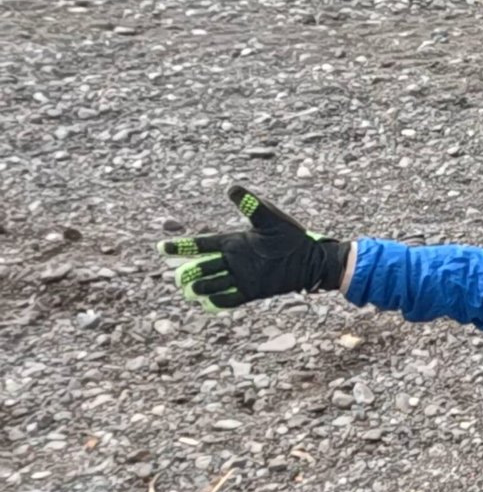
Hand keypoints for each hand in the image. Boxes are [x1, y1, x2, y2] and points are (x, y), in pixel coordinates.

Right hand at [156, 185, 348, 311]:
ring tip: (190, 289)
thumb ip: (251, 205)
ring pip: (212, 284)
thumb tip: (232, 188)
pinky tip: (207, 303)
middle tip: (175, 276)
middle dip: (188, 271)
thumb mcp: (270, 219)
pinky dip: (219, 301)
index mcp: (233, 241)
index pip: (202, 244)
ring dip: (200, 287)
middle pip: (202, 267)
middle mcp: (233, 260)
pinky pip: (230, 299)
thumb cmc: (291, 237)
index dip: (182, 246)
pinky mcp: (252, 291)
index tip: (161, 248)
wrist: (311, 260)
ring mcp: (241, 276)